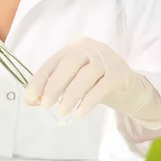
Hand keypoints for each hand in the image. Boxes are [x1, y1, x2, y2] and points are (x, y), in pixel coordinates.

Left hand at [24, 37, 160, 128]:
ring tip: (62, 113)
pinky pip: (101, 88)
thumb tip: (31, 100)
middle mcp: (91, 48)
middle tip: (46, 105)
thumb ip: (53, 88)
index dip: (40, 79)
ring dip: (70, 95)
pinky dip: (88, 101)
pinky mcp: (120, 74)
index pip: (54, 61)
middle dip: (55, 85)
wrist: (130, 88)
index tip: (31, 97)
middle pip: (70, 63)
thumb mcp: (73, 82)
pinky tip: (79, 113)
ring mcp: (107, 59)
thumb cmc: (96, 83)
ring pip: (85, 75)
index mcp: (75, 47)